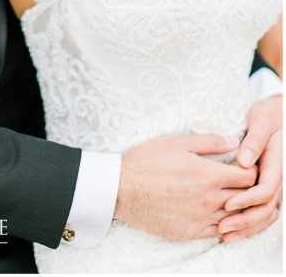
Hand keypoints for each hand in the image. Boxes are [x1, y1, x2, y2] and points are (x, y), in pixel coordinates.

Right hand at [115, 133, 257, 239]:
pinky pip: (220, 232)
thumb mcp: (175, 143)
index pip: (249, 177)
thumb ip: (208, 142)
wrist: (121, 189)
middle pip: (247, 198)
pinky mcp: (191, 231)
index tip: (246, 168)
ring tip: (231, 199)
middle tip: (240, 184)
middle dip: (249, 190)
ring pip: (236, 217)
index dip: (252, 171)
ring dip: (238, 209)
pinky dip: (226, 224)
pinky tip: (218, 215)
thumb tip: (233, 141)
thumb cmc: (145, 162)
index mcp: (209, 176)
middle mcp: (210, 200)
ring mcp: (202, 218)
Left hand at [218, 96, 282, 241]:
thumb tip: (244, 161)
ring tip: (225, 235)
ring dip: (247, 226)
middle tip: (223, 227)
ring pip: (265, 213)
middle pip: (266, 208)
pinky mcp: (265, 184)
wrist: (279, 112)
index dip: (247, 199)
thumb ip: (254, 141)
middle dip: (245, 220)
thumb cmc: (270, 114)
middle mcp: (277, 177)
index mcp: (276, 164)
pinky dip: (250, 221)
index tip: (228, 204)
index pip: (266, 190)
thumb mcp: (262, 121)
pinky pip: (261, 209)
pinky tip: (233, 230)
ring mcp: (273, 182)